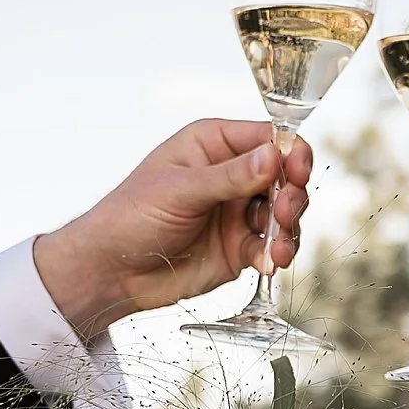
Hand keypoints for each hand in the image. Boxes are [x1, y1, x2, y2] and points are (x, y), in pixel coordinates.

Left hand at [33, 119, 313, 336]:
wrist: (112, 270)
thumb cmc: (131, 216)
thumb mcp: (180, 190)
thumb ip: (230, 176)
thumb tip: (273, 156)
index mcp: (215, 145)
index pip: (269, 138)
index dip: (290, 153)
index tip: (296, 172)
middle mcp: (232, 175)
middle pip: (285, 176)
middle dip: (292, 195)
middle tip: (283, 213)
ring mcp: (237, 212)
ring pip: (284, 214)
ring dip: (289, 229)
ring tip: (278, 247)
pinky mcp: (239, 248)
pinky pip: (270, 246)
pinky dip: (274, 254)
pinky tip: (267, 263)